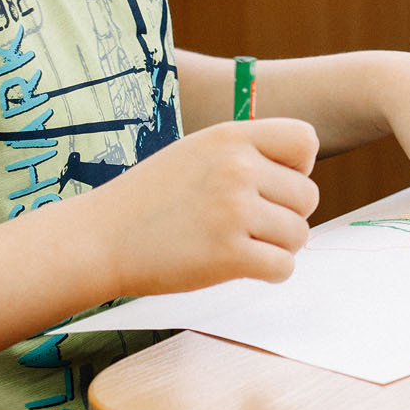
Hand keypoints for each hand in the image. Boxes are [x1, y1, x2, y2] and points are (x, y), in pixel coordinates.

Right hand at [87, 116, 319, 296]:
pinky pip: (283, 266)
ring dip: (279, 246)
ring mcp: (233, 212)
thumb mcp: (198, 152)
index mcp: (230, 137)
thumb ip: (247, 154)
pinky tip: (244, 266)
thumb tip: (302, 171)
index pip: (304, 140)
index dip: (297, 167)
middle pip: (308, 196)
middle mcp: (237, 169)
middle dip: (287, 214)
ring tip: (242, 243)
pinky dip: (271, 272)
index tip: (271, 184)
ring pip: (299, 234)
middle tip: (249, 224)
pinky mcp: (229, 255)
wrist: (100, 238)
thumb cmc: (152, 197)